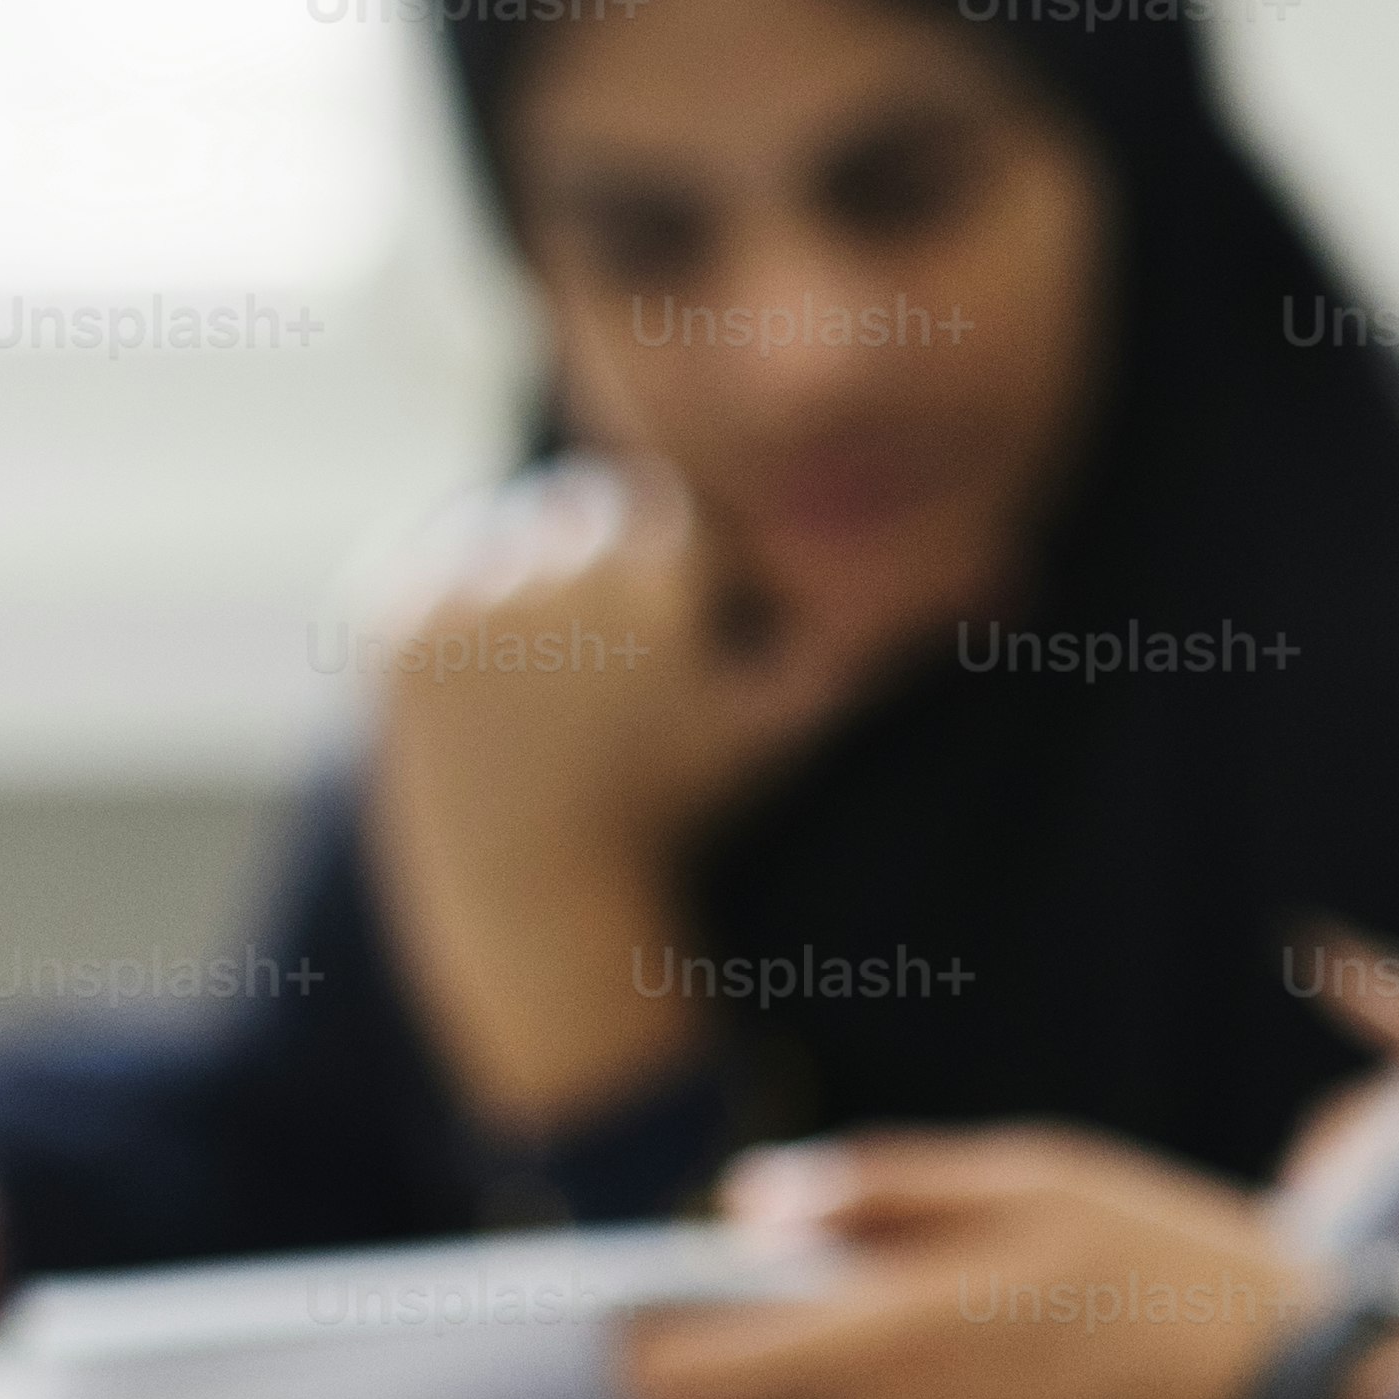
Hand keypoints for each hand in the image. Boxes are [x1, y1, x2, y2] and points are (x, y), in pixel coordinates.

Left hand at [359, 464, 891, 1129]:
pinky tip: (496, 686)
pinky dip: (462, 608)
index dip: (687, 587)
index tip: (678, 657)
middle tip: (616, 681)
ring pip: (518, 531)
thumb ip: (882, 639)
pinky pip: (439, 563)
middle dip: (611, 576)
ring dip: (534, 584)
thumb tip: (1008, 577)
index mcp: (657, 576)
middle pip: (598, 509)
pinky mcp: (390, 620)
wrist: (532, 889)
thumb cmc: (680, 803)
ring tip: (556, 687)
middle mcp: (555, 570)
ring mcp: (461, 596)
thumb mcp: (789, 720)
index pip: (683, 516)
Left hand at [618, 1130, 1390, 1398]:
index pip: (670, 1380)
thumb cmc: (1194, 1288)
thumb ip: (881, 1193)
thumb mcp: (1047, 1184)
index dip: (642, 1339)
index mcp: (879, 1355)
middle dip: (703, 1396)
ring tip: (889, 1365)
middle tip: (753, 1332)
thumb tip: (755, 1205)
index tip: (657, 1302)